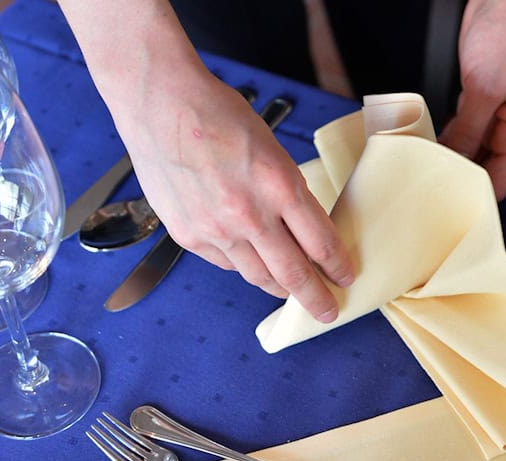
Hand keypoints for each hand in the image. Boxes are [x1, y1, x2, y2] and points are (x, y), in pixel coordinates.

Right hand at [58, 0, 353, 322]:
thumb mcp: (270, 149)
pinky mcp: (188, 236)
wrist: (160, 105)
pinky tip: (248, 261)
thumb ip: (286, 192)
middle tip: (327, 311)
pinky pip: (224, 263)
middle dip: (315, 298)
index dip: (337, 267)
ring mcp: (215, 229)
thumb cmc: (217, 115)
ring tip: (290, 293)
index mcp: (279, 185)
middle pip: (293, 274)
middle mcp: (249, 214)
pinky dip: (241, 265)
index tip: (345, 278)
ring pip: (257, 276)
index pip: (321, 243)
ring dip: (278, 288)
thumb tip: (301, 230)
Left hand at [438, 0, 505, 198]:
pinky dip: (447, 135)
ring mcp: (497, 111)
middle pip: (486, 166)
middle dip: (458, 179)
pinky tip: (426, 143)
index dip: (477, 196)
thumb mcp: (484, 88)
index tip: (448, 209)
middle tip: (427, 193)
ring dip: (449, 157)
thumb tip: (454, 163)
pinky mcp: (481, 97)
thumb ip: (469, 129)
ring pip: (471, 147)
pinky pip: (463, 127)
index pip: (502, 179)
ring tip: (421, 172)